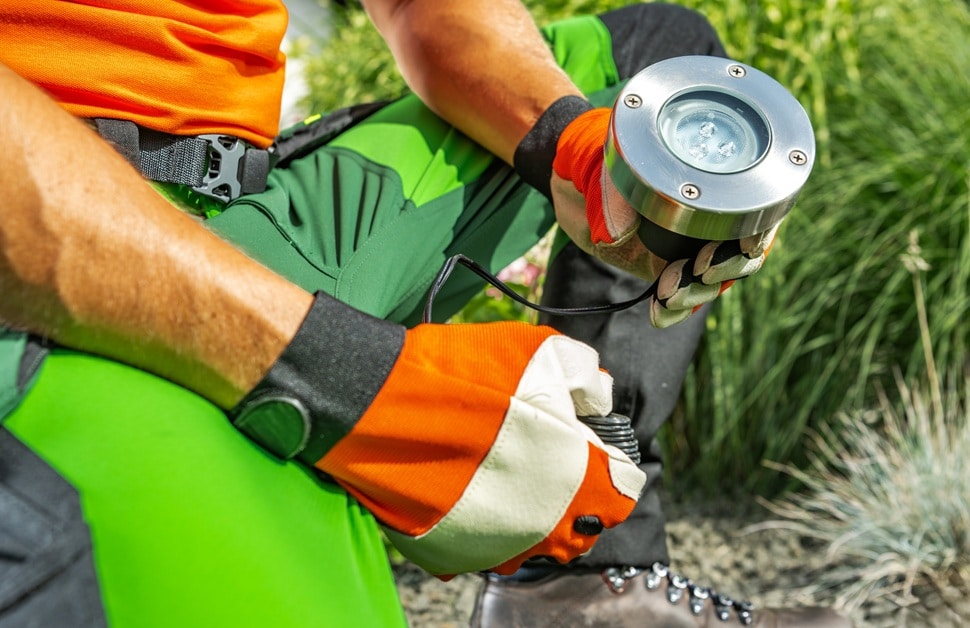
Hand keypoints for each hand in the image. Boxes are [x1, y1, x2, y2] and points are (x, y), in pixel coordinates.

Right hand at [230, 292, 644, 576]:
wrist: (376, 404)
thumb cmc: (460, 378)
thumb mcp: (540, 351)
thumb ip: (587, 377)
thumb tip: (597, 397)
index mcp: (577, 480)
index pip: (624, 491)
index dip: (611, 462)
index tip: (593, 446)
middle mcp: (544, 528)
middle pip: (583, 524)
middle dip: (575, 492)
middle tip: (548, 455)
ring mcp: (496, 549)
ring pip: (534, 540)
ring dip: (531, 510)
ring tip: (503, 468)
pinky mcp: (453, 555)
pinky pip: (485, 545)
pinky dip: (485, 520)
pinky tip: (468, 485)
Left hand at [549, 106, 778, 327]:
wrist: (576, 185)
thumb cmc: (600, 162)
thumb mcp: (608, 173)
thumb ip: (617, 199)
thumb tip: (619, 234)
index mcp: (711, 185)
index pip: (758, 212)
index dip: (760, 232)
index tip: (745, 245)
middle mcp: (709, 218)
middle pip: (743, 254)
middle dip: (726, 270)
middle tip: (699, 271)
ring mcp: (690, 248)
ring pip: (714, 281)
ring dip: (696, 294)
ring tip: (668, 297)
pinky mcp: (668, 271)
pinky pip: (682, 298)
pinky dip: (674, 311)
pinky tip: (659, 314)